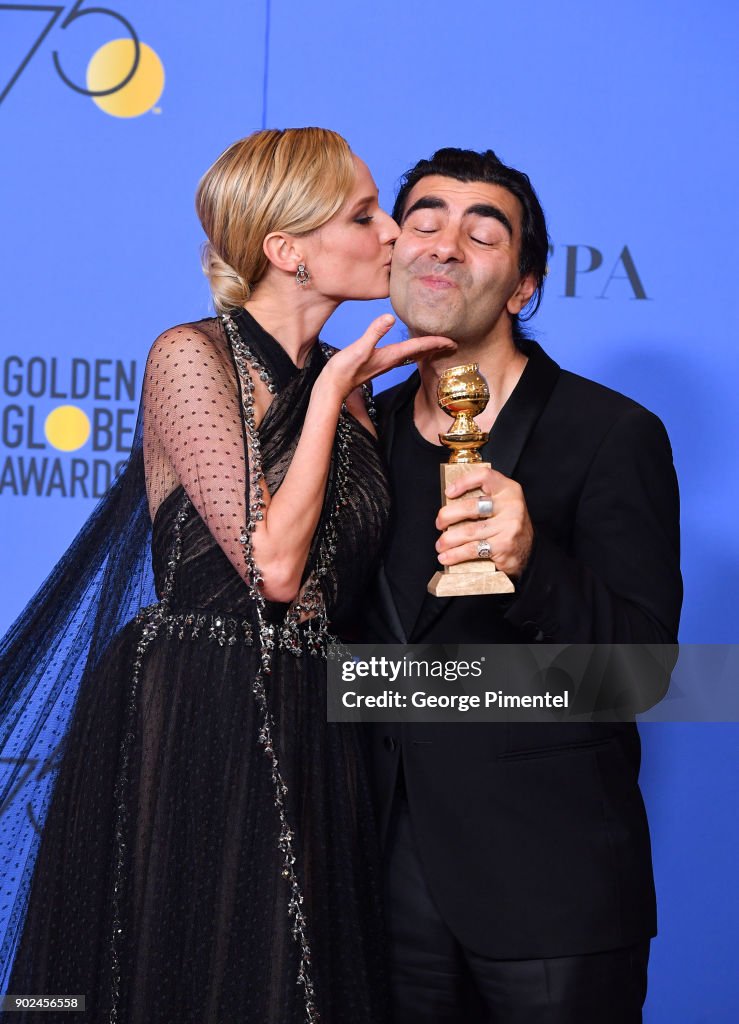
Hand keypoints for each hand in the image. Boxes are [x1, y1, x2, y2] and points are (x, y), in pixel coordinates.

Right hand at [319, 315, 455, 400]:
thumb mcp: (360, 348)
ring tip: (439, 346)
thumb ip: (374, 332)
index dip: (437, 342)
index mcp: (392, 355)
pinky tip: (412, 350)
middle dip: (437, 348)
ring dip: (427, 350)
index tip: (453, 341)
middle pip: (421, 353)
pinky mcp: (378, 363)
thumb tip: (389, 317)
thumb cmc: (344, 369)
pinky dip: (413, 352)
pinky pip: (403, 356)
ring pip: (413, 355)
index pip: (419, 347)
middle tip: (454, 344)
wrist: (333, 386)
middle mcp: (392, 360)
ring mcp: (386, 363)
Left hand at [435, 466, 533, 578]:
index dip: (463, 482)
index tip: (448, 492)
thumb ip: (483, 499)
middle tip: (439, 523)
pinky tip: (446, 557)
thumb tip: (449, 506)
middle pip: (470, 507)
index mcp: (509, 490)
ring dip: (448, 539)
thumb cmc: (507, 525)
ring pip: (469, 531)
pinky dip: (456, 554)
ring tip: (440, 544)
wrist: (529, 551)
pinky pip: (473, 549)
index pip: (484, 476)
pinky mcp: (504, 546)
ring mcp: (508, 526)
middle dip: (448, 516)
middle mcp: (511, 506)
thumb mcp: (502, 505)